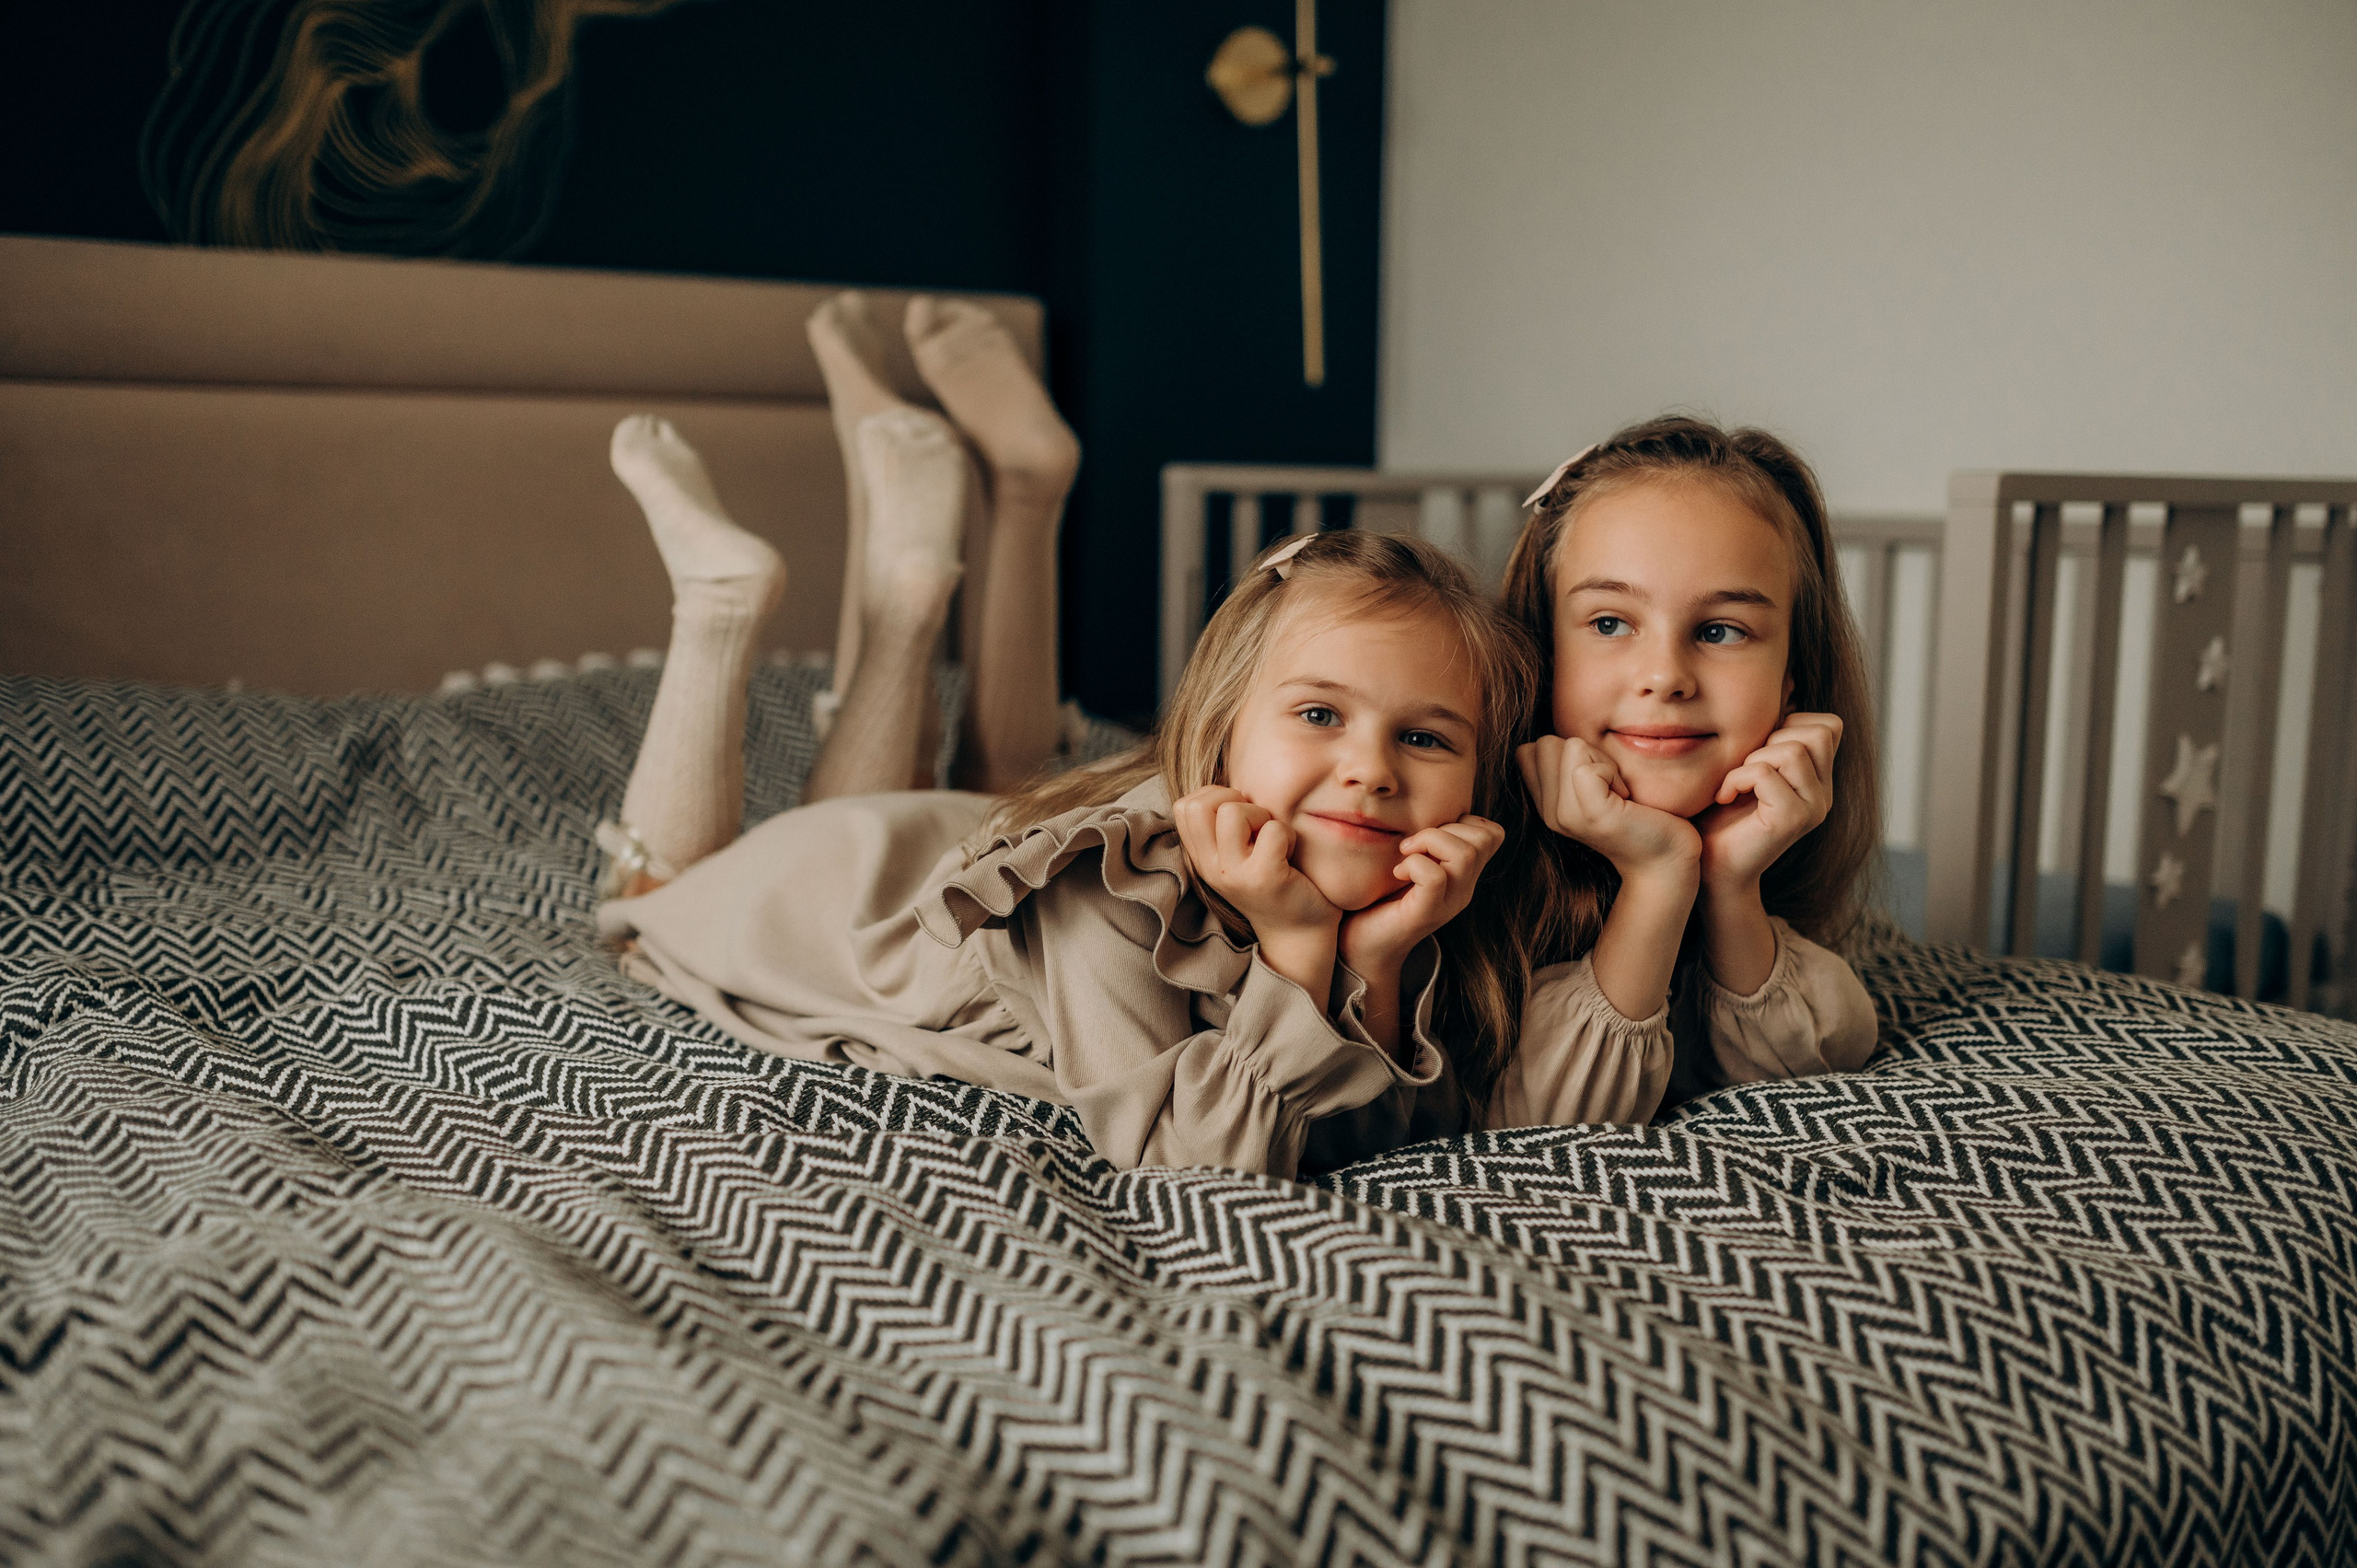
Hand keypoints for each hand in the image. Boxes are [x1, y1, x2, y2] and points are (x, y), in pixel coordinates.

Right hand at [1171, 785, 1341, 943]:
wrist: (1301, 933)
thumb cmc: (1274, 881)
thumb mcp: (1237, 855)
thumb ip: (1223, 827)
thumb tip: (1223, 786)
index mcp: (1201, 858)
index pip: (1184, 805)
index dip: (1214, 797)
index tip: (1239, 817)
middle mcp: (1210, 868)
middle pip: (1200, 804)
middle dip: (1234, 800)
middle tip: (1255, 825)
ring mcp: (1234, 875)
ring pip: (1234, 812)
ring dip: (1262, 816)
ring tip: (1273, 840)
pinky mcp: (1265, 878)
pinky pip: (1274, 830)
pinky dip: (1289, 835)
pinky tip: (1291, 856)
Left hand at [1337, 815, 1504, 979]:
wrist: (1361, 947)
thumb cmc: (1379, 899)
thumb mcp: (1408, 861)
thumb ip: (1423, 841)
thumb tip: (1418, 803)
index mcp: (1463, 875)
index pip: (1492, 834)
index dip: (1465, 820)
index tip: (1432, 834)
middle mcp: (1464, 889)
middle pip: (1484, 838)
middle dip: (1445, 828)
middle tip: (1412, 845)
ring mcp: (1448, 903)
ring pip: (1465, 854)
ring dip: (1429, 841)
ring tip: (1405, 855)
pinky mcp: (1425, 914)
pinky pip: (1435, 877)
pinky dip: (1414, 865)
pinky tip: (1398, 873)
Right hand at [1517, 735, 1698, 877]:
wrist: (1665, 861)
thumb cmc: (1640, 816)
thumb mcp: (1595, 787)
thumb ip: (1570, 766)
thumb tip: (1561, 741)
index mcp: (1547, 805)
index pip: (1529, 750)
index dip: (1565, 752)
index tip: (1595, 780)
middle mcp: (1549, 812)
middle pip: (1545, 743)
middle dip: (1585, 753)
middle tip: (1609, 786)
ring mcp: (1565, 815)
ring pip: (1568, 746)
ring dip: (1602, 761)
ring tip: (1618, 793)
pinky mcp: (1590, 814)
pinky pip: (1586, 765)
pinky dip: (1612, 772)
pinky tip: (1626, 798)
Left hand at [1695, 713, 1840, 890]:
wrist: (1710, 867)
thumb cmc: (1719, 815)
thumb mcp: (1747, 765)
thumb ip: (1767, 737)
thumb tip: (1784, 684)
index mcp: (1818, 778)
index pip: (1828, 724)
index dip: (1789, 724)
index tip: (1757, 752)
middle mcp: (1824, 793)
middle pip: (1819, 731)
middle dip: (1774, 738)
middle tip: (1746, 767)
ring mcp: (1814, 807)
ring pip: (1794, 749)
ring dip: (1753, 759)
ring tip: (1735, 783)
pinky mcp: (1794, 820)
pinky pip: (1767, 774)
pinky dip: (1737, 778)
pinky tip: (1725, 796)